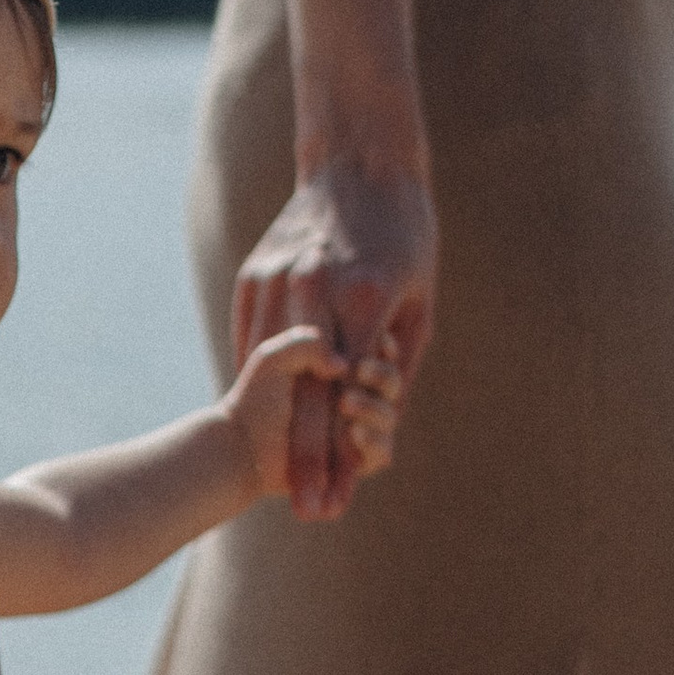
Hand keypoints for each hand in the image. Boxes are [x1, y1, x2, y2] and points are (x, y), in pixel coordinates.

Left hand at [226, 321, 404, 505]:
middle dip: (383, 375)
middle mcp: (357, 397)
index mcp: (343, 369)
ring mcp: (358, 430)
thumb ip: (305, 343)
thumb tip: (342, 365)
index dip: (384, 346)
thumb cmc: (256, 398)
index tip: (372, 342)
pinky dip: (375, 442)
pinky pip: (382, 453)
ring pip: (389, 416)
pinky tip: (355, 432)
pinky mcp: (354, 463)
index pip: (380, 352)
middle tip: (360, 370)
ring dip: (375, 408)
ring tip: (345, 404)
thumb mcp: (274, 359)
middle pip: (391, 382)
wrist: (242, 446)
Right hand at [234, 156, 436, 520]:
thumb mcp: (421, 303)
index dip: (339, 457)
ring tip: (273, 471)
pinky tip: (258, 412)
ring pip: (269, 370)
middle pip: (305, 396)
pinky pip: (252, 337)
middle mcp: (317, 291)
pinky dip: (257, 377)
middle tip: (304, 510)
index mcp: (366, 300)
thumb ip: (401, 365)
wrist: (361, 164)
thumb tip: (383, 426)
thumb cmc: (407, 239)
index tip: (335, 501)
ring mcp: (279, 281)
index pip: (347, 397)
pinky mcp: (254, 274)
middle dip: (304, 462)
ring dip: (271, 425)